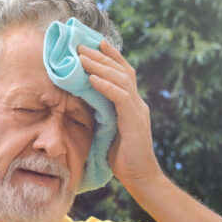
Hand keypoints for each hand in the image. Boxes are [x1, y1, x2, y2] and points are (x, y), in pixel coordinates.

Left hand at [78, 41, 163, 191]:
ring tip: (82, 57)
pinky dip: (105, 86)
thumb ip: (101, 114)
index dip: (111, 56)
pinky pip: (120, 97)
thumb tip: (82, 102)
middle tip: (81, 45)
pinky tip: (91, 78)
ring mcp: (138, 111)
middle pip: (121, 71)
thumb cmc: (122, 158)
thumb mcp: (108, 130)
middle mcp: (138, 103)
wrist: (140, 178)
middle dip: (101, 56)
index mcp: (132, 104)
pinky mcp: (134, 121)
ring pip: (120, 79)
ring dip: (99, 66)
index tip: (95, 43)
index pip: (124, 73)